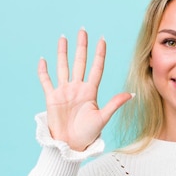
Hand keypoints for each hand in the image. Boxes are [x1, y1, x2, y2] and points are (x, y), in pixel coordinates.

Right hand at [38, 28, 133, 150]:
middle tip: (83, 30)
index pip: (96, 68)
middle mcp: (77, 88)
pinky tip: (43, 59)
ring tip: (63, 37)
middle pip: (80, 62)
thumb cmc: (88, 134)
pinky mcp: (52, 98)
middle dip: (82, 46)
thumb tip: (132, 94)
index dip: (99, 54)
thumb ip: (115, 104)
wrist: (70, 145)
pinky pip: (46, 81)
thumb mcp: (103, 118)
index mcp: (90, 91)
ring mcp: (64, 92)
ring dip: (63, 52)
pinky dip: (43, 71)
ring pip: (63, 67)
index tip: (102, 39)